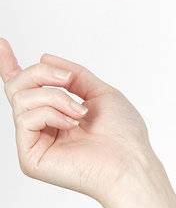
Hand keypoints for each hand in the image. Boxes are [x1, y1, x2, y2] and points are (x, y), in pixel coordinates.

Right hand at [0, 40, 159, 201]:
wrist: (131, 163)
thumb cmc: (124, 136)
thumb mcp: (101, 93)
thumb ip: (74, 75)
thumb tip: (44, 58)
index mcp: (58, 115)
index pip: (27, 89)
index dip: (10, 66)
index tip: (2, 44)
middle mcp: (43, 129)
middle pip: (17, 86)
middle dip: (41, 73)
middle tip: (67, 78)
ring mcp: (35, 144)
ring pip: (21, 98)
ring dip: (54, 96)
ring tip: (79, 112)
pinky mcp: (30, 158)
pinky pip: (25, 118)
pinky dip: (50, 114)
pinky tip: (71, 125)